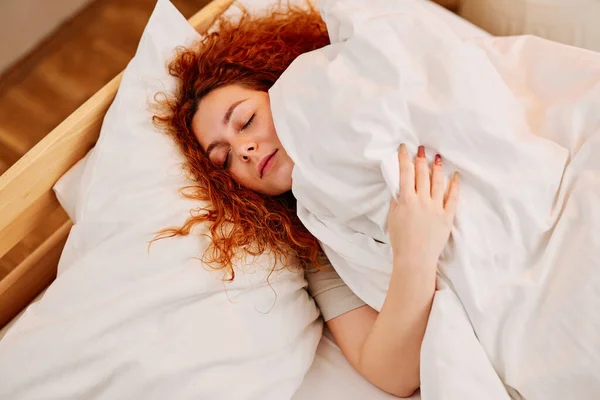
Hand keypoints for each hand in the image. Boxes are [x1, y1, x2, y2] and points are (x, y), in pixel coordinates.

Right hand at [387, 144, 458, 269]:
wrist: (415, 259)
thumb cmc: (400, 240)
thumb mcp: (392, 218)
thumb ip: (396, 200)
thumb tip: (400, 188)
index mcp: (406, 200)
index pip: (405, 173)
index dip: (404, 158)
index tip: (404, 148)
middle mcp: (422, 200)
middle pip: (422, 174)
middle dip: (421, 159)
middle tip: (422, 149)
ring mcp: (436, 207)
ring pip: (437, 182)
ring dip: (437, 168)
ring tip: (437, 158)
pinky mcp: (447, 216)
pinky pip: (452, 197)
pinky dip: (454, 185)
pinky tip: (455, 176)